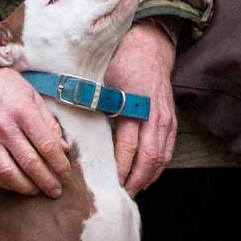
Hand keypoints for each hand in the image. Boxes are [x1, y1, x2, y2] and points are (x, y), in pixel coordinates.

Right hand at [0, 35, 70, 196]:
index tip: (66, 174)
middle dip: (47, 181)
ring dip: (26, 187)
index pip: (46, 146)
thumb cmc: (5, 84)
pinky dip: (5, 183)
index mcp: (23, 111)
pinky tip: (16, 185)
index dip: (59, 164)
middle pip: (30, 163)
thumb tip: (63, 148)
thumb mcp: (32, 95)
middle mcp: (4, 126)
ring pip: (8, 172)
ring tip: (37, 191)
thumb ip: (48, 122)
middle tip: (56, 190)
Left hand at [104, 21, 176, 196]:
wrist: (150, 46)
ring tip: (133, 190)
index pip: (129, 146)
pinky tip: (148, 175)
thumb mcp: (103, 78)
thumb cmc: (123, 60)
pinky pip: (168, 149)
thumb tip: (69, 120)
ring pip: (162, 157)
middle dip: (135, 180)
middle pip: (149, 158)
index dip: (120, 168)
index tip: (109, 181)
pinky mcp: (171, 119)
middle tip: (121, 194)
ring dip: (148, 177)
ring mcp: (166, 118)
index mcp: (136, 105)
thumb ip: (92, 101)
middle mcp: (154, 115)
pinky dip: (159, 166)